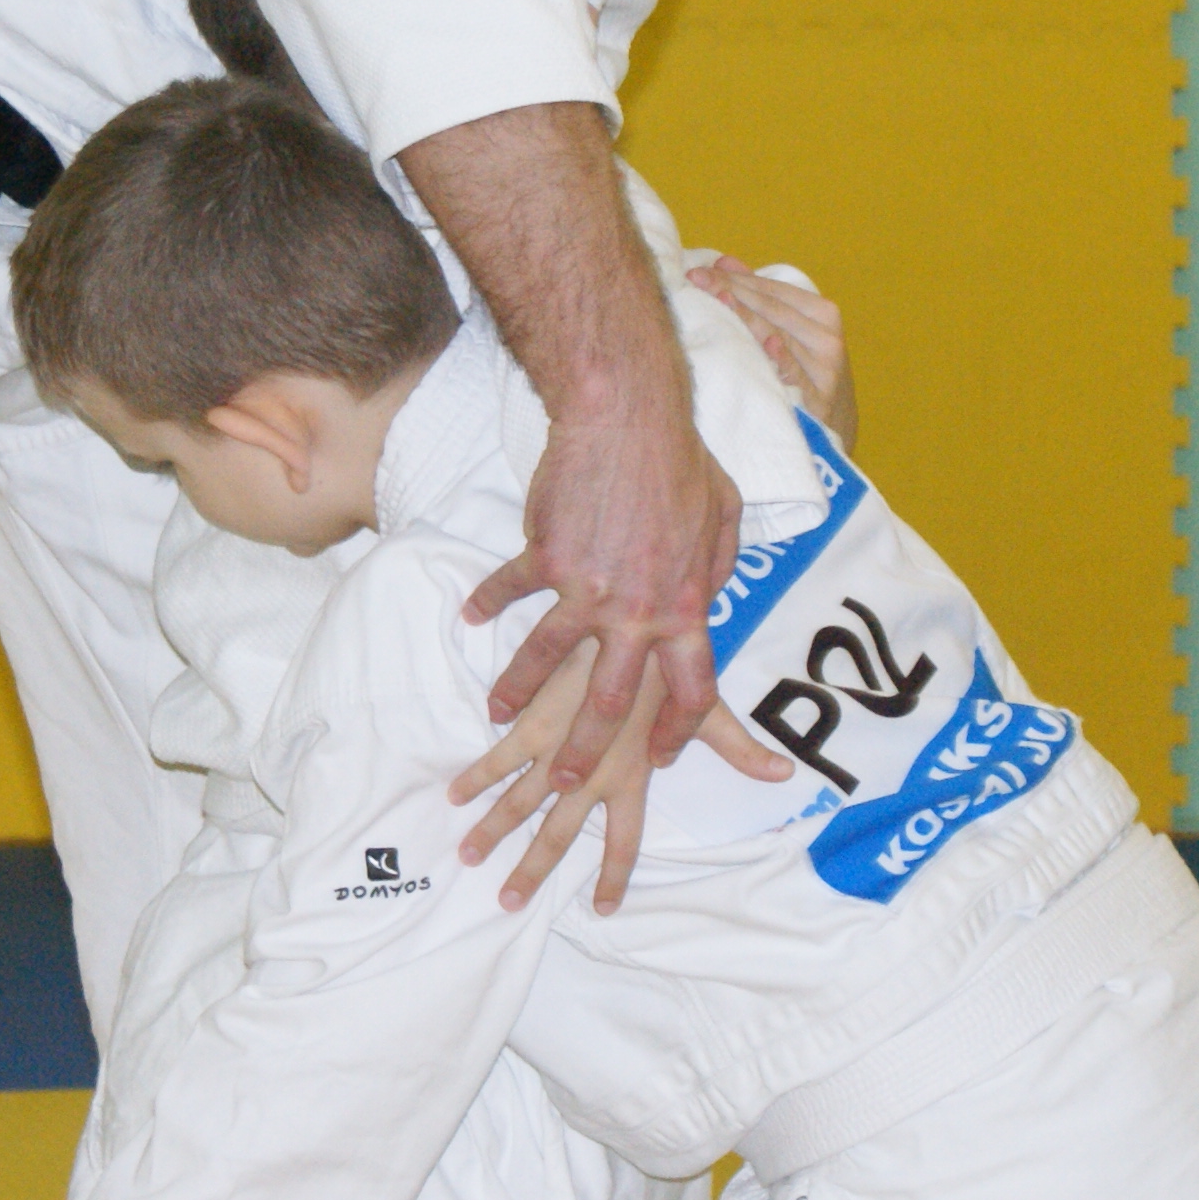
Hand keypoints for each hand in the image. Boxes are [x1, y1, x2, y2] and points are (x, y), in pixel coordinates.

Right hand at [456, 640, 781, 910]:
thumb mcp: (709, 709)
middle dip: (531, 870)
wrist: (632, 616)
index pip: (625, 841)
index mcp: (634, 777)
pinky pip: (499, 757)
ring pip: (518, 803)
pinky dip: (476, 776)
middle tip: (507, 901)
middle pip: (558, 836)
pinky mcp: (532, 721)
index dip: (612, 876)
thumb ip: (738, 748)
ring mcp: (557, 752)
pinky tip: (456, 794)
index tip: (600, 908)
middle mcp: (593, 775)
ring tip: (468, 854)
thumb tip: (785, 775)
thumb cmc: (671, 660)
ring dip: (491, 830)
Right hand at [461, 398, 784, 909]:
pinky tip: (471, 617)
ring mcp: (586, 588)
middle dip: (587, 748)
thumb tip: (709, 595)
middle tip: (564, 778)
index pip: (692, 690)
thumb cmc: (684, 464)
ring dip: (518, 691)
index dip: (678, 730)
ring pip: (547, 658)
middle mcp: (637, 612)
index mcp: (687, 608)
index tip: (660, 754)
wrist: (629, 420)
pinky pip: (511, 588)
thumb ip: (716, 569)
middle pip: (611, 700)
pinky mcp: (546, 558)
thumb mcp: (726, 520)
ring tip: (497, 715)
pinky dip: (488, 602)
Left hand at [691, 255, 857, 448]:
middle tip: (696, 280)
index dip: (734, 278)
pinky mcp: (820, 398)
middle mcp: (826, 336)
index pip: (770, 289)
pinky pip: (797, 374)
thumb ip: (760, 297)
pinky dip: (783, 358)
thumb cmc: (804, 372)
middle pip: (772, 308)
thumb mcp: (791, 332)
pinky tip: (769, 344)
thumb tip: (723, 262)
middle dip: (731, 291)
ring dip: (748, 318)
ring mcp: (825, 367)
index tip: (698, 272)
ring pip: (780, 335)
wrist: (834, 425)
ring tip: (719, 299)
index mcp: (821, 312)